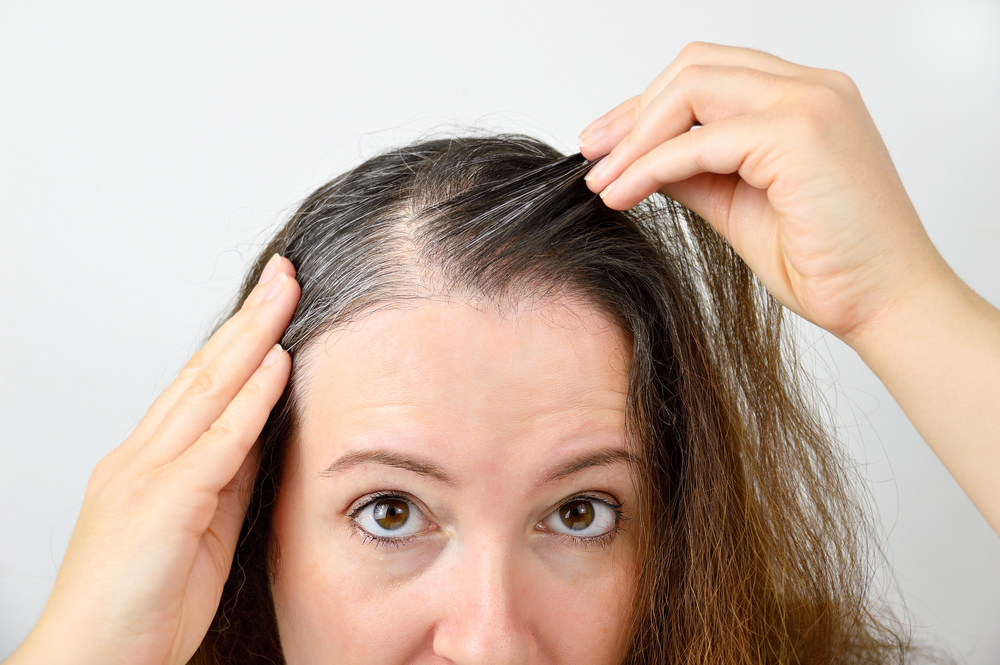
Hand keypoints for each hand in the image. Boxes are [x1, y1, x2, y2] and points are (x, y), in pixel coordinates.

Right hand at [8, 255, 299, 664]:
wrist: (92, 660)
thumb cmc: (143, 605)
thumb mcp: (199, 529)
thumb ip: (227, 479)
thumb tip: (262, 435)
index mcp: (151, 461)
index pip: (202, 383)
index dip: (240, 338)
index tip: (273, 304)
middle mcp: (144, 456)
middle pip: (205, 369)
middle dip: (250, 317)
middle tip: (284, 273)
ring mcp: (149, 475)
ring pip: (209, 389)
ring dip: (254, 337)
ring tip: (287, 294)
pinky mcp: (163, 504)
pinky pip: (217, 441)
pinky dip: (251, 400)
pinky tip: (277, 365)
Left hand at [578, 42, 951, 341]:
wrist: (884, 304)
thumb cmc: (826, 262)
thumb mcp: (737, 204)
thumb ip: (693, 171)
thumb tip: (637, 160)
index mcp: (803, 98)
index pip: (708, 74)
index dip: (648, 107)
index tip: (605, 145)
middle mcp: (812, 87)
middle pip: (695, 67)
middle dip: (632, 113)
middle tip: (592, 157)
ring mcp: (811, 103)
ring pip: (692, 88)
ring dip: (636, 136)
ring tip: (601, 181)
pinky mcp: (801, 135)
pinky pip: (700, 140)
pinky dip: (651, 166)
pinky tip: (623, 194)